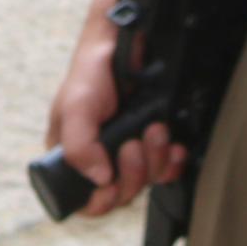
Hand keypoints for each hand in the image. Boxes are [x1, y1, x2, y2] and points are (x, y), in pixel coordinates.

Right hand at [46, 4, 182, 219]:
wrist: (127, 45)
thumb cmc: (92, 71)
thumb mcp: (76, 104)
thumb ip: (79, 144)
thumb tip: (99, 178)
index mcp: (74, 154)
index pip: (83, 199)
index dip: (99, 200)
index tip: (110, 183)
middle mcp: (100, 158)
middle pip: (120, 195)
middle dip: (133, 172)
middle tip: (134, 144)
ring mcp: (128, 154)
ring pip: (145, 182)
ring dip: (155, 160)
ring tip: (154, 130)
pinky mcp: (152, 146)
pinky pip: (167, 171)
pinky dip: (173, 161)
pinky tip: (172, 145)